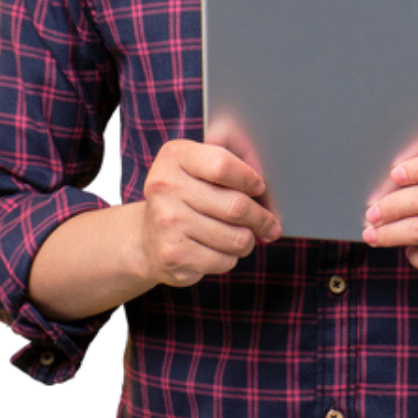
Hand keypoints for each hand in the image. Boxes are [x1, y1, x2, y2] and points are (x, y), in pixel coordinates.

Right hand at [140, 140, 281, 287]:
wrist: (147, 238)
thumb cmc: (187, 197)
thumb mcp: (200, 166)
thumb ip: (233, 157)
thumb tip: (266, 182)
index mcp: (174, 156)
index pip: (222, 164)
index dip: (248, 178)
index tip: (259, 187)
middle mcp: (165, 187)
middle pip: (236, 205)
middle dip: (261, 217)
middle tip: (270, 223)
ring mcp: (167, 222)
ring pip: (237, 237)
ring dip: (248, 240)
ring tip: (240, 236)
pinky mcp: (173, 255)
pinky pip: (225, 260)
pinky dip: (230, 258)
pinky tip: (218, 250)